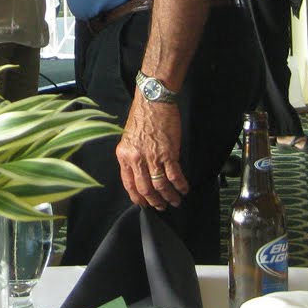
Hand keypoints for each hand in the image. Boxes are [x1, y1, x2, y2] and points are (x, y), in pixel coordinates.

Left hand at [116, 95, 188, 209]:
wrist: (153, 101)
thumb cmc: (142, 116)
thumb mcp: (129, 138)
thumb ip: (133, 156)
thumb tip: (140, 172)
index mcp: (124, 155)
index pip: (128, 183)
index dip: (137, 197)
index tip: (144, 204)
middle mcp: (136, 158)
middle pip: (145, 188)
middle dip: (154, 201)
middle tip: (162, 207)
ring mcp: (152, 157)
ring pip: (160, 186)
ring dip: (169, 197)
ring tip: (175, 201)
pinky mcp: (168, 153)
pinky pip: (174, 176)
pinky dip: (180, 185)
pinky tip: (184, 189)